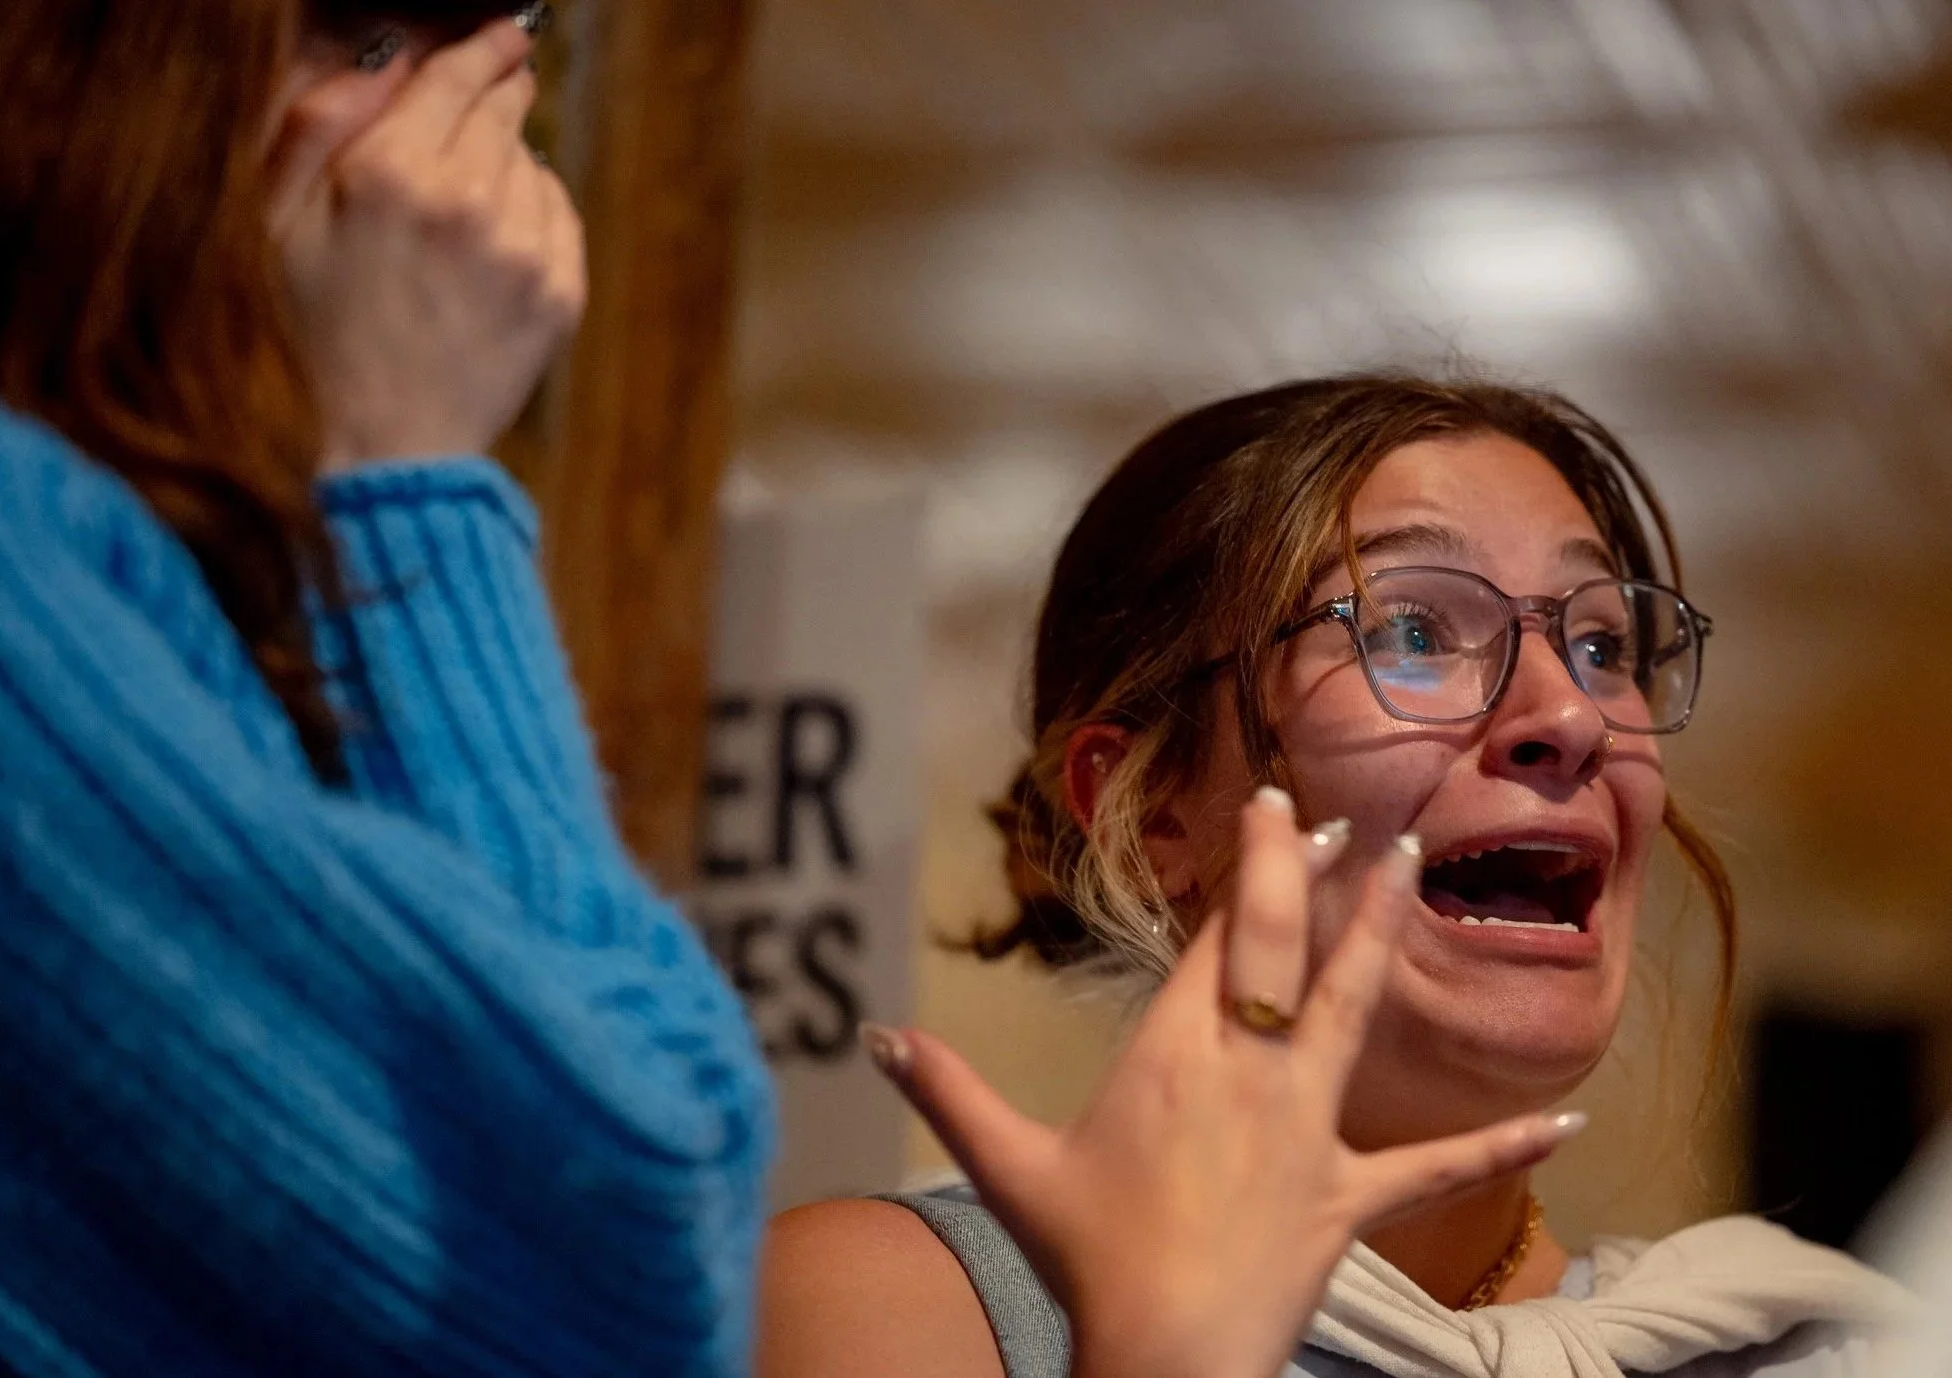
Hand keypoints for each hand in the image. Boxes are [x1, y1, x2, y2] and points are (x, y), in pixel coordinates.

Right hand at [265, 19, 585, 469]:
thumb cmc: (318, 337)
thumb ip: (319, 124)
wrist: (389, 449)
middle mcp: (468, 201)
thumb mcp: (280, 225)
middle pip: (502, 109)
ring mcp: (523, 249)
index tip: (501, 32)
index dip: (480, 46)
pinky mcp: (561, 291)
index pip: (455, 74)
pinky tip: (489, 250)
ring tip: (459, 214)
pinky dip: (533, 216)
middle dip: (496, 96)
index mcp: (391, 174)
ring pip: (532, 161)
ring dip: (506, 167)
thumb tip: (383, 56)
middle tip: (491, 93)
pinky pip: (558, 215)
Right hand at [864, 790, 1584, 1377]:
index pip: (1216, 936)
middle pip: (1280, 945)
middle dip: (1310, 870)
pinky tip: (1572, 1120)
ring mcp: (1306, 1128)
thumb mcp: (1007, 1168)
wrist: (1165, 1354)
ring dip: (1384, 935)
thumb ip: (943, 1091)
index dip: (1251, 867)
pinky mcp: (1349, 1196)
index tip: (1279, 810)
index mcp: (1171, 1055)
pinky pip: (1436, 1164)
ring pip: (1351, 1009)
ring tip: (1419, 867)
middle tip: (1342, 812)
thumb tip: (872, 1036)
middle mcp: (1245, 1070)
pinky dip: (1503, 1143)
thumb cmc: (1085, 1256)